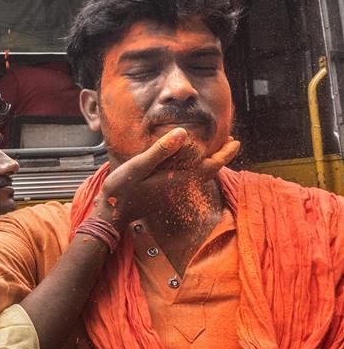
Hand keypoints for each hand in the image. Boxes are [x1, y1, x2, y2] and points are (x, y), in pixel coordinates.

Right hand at [91, 129, 239, 227]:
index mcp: (177, 180)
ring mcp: (172, 192)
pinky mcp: (164, 193)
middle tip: (229, 140)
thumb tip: (184, 132)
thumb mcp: (138, 167)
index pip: (209, 166)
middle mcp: (179, 187)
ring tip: (212, 147)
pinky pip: (186, 178)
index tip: (236, 141)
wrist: (111, 215)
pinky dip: (194, 167)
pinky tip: (188, 160)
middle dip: (220, 156)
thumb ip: (161, 150)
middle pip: (207, 170)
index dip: (224, 154)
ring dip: (208, 161)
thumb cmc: (122, 191)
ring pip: (198, 175)